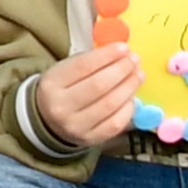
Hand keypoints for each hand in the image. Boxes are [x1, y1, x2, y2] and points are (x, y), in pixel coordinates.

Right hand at [30, 36, 144, 146]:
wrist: (48, 121)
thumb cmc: (62, 89)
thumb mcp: (64, 71)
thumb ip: (89, 62)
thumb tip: (122, 53)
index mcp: (52, 84)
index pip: (83, 66)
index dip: (106, 56)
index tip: (123, 48)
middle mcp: (61, 106)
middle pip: (98, 85)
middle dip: (121, 70)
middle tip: (134, 60)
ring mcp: (76, 125)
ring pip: (110, 104)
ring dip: (129, 87)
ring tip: (138, 75)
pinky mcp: (91, 139)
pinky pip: (116, 123)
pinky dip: (128, 108)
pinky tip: (132, 96)